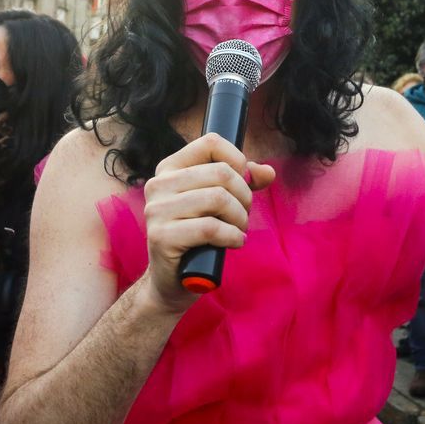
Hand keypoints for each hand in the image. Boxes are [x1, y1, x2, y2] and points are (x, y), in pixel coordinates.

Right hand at [141, 133, 275, 311]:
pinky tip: (233, 242)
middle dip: (243, 196)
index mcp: (169, 169)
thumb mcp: (218, 204)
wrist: (171, 281)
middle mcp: (158, 185)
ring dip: (240, 218)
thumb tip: (267, 172)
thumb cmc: (197, 237)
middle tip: (242, 215)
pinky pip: (211, 228)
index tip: (244, 182)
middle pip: (221, 173)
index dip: (238, 160)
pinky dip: (232, 236)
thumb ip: (242, 183)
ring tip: (238, 230)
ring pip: (218, 199)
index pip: (210, 143)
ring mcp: (156, 211)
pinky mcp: (162, 237)